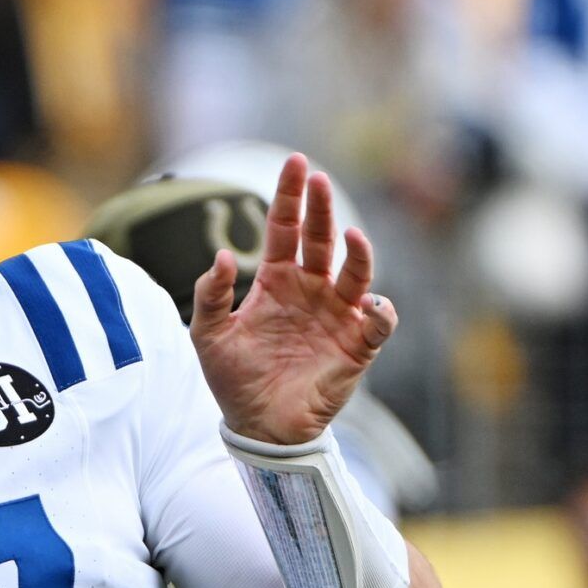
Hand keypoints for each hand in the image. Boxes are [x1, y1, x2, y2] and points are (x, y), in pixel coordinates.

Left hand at [189, 155, 395, 444]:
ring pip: (356, 274)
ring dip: (358, 254)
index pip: (286, 229)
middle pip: (320, 240)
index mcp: (277, 281)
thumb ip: (210, 295)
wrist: (257, 425)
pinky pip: (377, 323)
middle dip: (321, 209)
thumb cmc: (233, 378)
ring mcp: (336, 316)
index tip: (297, 162)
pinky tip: (371, 304)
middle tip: (318, 179)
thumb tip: (222, 256)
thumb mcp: (207, 335)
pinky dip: (380, 312)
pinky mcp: (356, 346)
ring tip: (351, 236)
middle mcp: (311, 291)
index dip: (290, 196)